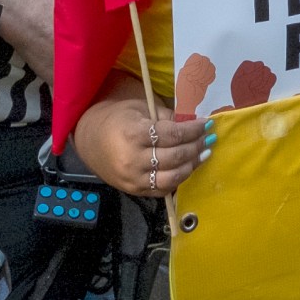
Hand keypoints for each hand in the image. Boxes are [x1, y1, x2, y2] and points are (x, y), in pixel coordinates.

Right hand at [82, 96, 208, 195]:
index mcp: (134, 134)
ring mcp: (133, 179)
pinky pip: (162, 189)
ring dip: (192, 166)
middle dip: (197, 146)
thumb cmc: (118, 119)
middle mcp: (133, 159)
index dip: (194, 130)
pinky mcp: (134, 191)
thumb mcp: (140, 108)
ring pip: (172, 177)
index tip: (207, 124)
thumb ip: (166, 117)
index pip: (173, 134)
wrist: (90, 140)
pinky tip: (187, 168)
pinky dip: (178, 179)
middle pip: (175, 156)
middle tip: (209, 138)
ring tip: (204, 154)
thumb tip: (193, 123)